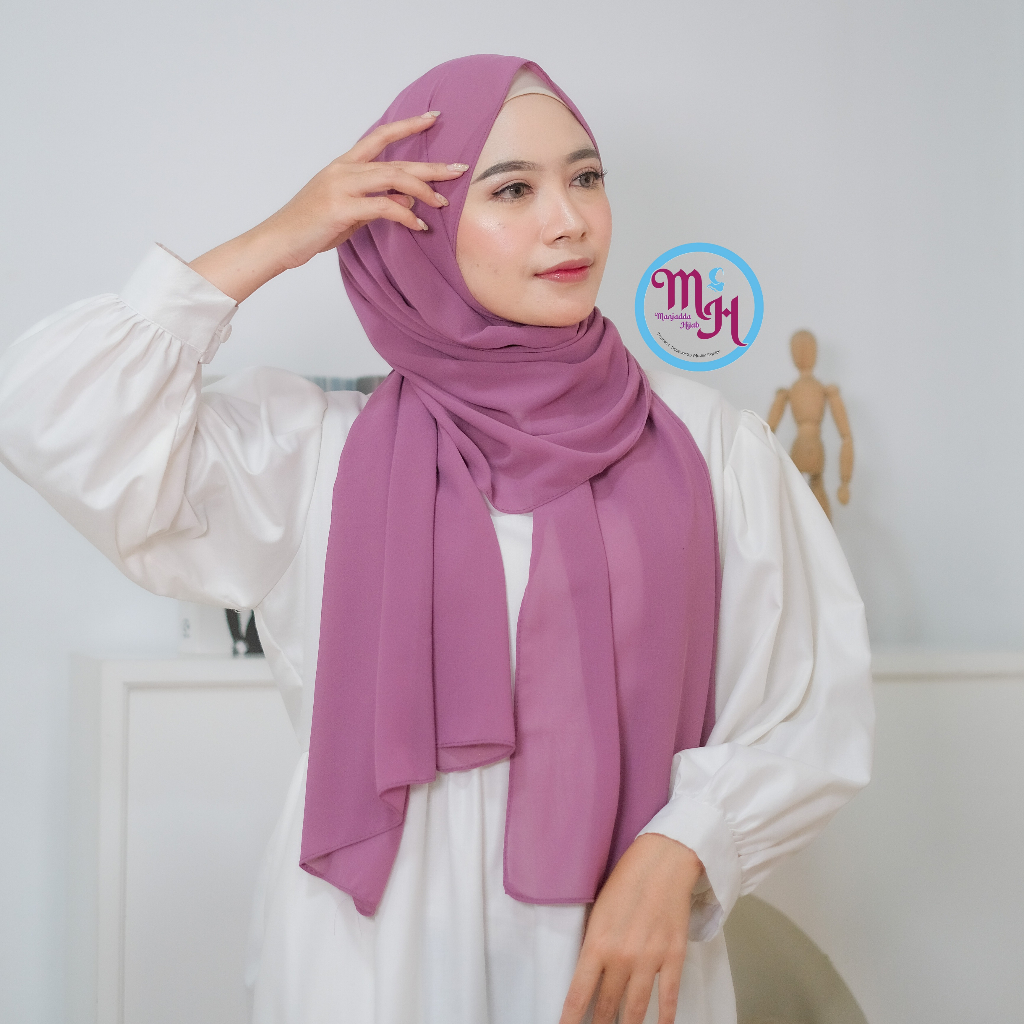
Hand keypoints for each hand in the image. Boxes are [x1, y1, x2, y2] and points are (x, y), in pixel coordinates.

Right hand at [188, 112, 467, 301]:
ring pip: (393, 178)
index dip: (407, 126)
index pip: (379, 136)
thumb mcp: (348, 211)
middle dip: (431, 166)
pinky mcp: (342, 208)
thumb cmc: (310, 228)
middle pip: (396, 160)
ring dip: (423, 190)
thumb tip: (408, 198)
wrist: (278, 241)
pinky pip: (385, 206)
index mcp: (343, 165)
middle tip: (459, 169)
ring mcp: (342, 186)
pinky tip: (418, 225)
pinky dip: (406, 215)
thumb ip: (375, 201)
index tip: (433, 117)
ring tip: (442, 202)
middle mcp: (344, 170)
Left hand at [559, 834, 702, 1023]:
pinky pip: (668, 997)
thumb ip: (594, 943)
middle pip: (607, 1005)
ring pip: (635, 1009)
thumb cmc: (626, 880)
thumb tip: (588, 974)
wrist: (662, 862)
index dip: (571, 1019)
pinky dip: (663, 1018)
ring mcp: (649, 959)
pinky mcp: (673, 958)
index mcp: (597, 943)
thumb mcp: (598, 910)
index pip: (579, 993)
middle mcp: (621, 957)